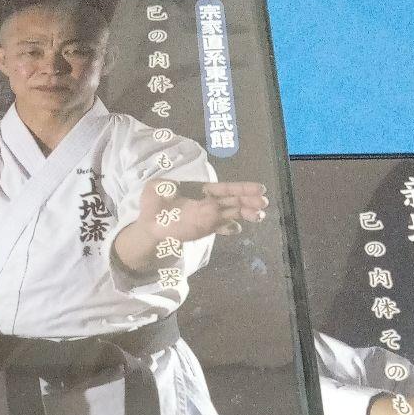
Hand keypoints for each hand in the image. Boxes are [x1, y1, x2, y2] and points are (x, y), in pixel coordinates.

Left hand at [138, 179, 268, 241]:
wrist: (148, 228)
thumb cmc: (152, 206)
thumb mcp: (155, 189)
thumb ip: (166, 185)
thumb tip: (172, 185)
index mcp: (201, 190)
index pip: (225, 188)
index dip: (242, 188)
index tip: (259, 189)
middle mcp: (208, 202)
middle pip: (233, 200)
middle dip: (249, 201)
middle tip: (264, 203)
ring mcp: (208, 217)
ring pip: (231, 214)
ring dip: (246, 214)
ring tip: (259, 216)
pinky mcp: (205, 229)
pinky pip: (220, 228)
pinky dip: (228, 228)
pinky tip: (236, 229)